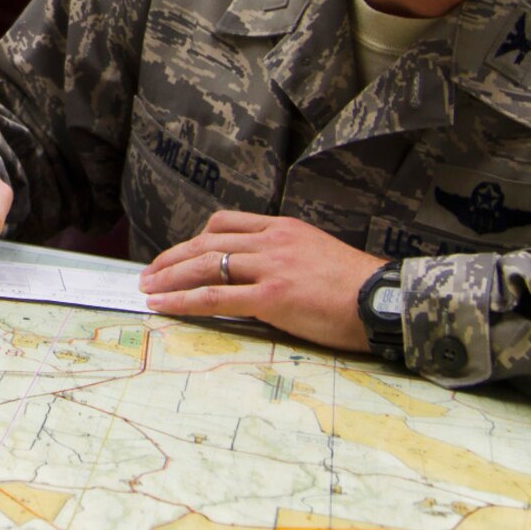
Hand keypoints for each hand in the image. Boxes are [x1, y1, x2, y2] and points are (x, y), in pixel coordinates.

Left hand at [138, 210, 385, 352]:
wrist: (382, 300)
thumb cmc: (356, 286)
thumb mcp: (316, 253)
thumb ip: (284, 256)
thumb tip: (258, 274)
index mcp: (282, 227)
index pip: (225, 223)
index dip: (194, 239)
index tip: (178, 254)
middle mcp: (271, 241)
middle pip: (207, 242)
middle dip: (172, 258)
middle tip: (149, 272)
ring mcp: (269, 266)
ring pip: (205, 266)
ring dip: (169, 277)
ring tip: (148, 288)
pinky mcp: (271, 296)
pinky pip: (215, 297)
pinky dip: (183, 301)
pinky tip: (164, 306)